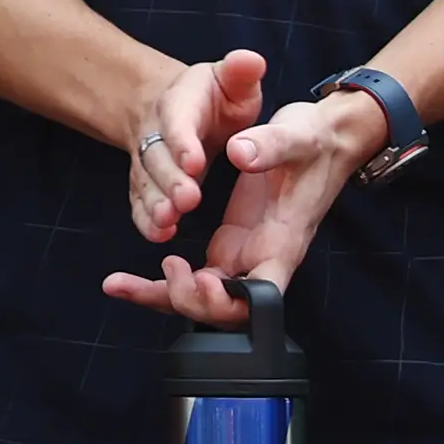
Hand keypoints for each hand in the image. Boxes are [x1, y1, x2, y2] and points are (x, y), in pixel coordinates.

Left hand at [107, 50, 383, 322]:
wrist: (324, 137)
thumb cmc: (316, 140)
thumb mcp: (298, 135)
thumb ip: (270, 145)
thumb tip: (241, 152)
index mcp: (284, 240)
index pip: (265, 294)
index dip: (234, 301)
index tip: (205, 279)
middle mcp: (263, 256)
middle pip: (228, 308)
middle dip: (191, 302)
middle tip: (164, 271)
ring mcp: (244, 252)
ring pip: (204, 295)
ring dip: (164, 298)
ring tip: (118, 285)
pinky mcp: (231, 241)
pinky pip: (196, 275)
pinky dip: (164, 281)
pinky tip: (127, 282)